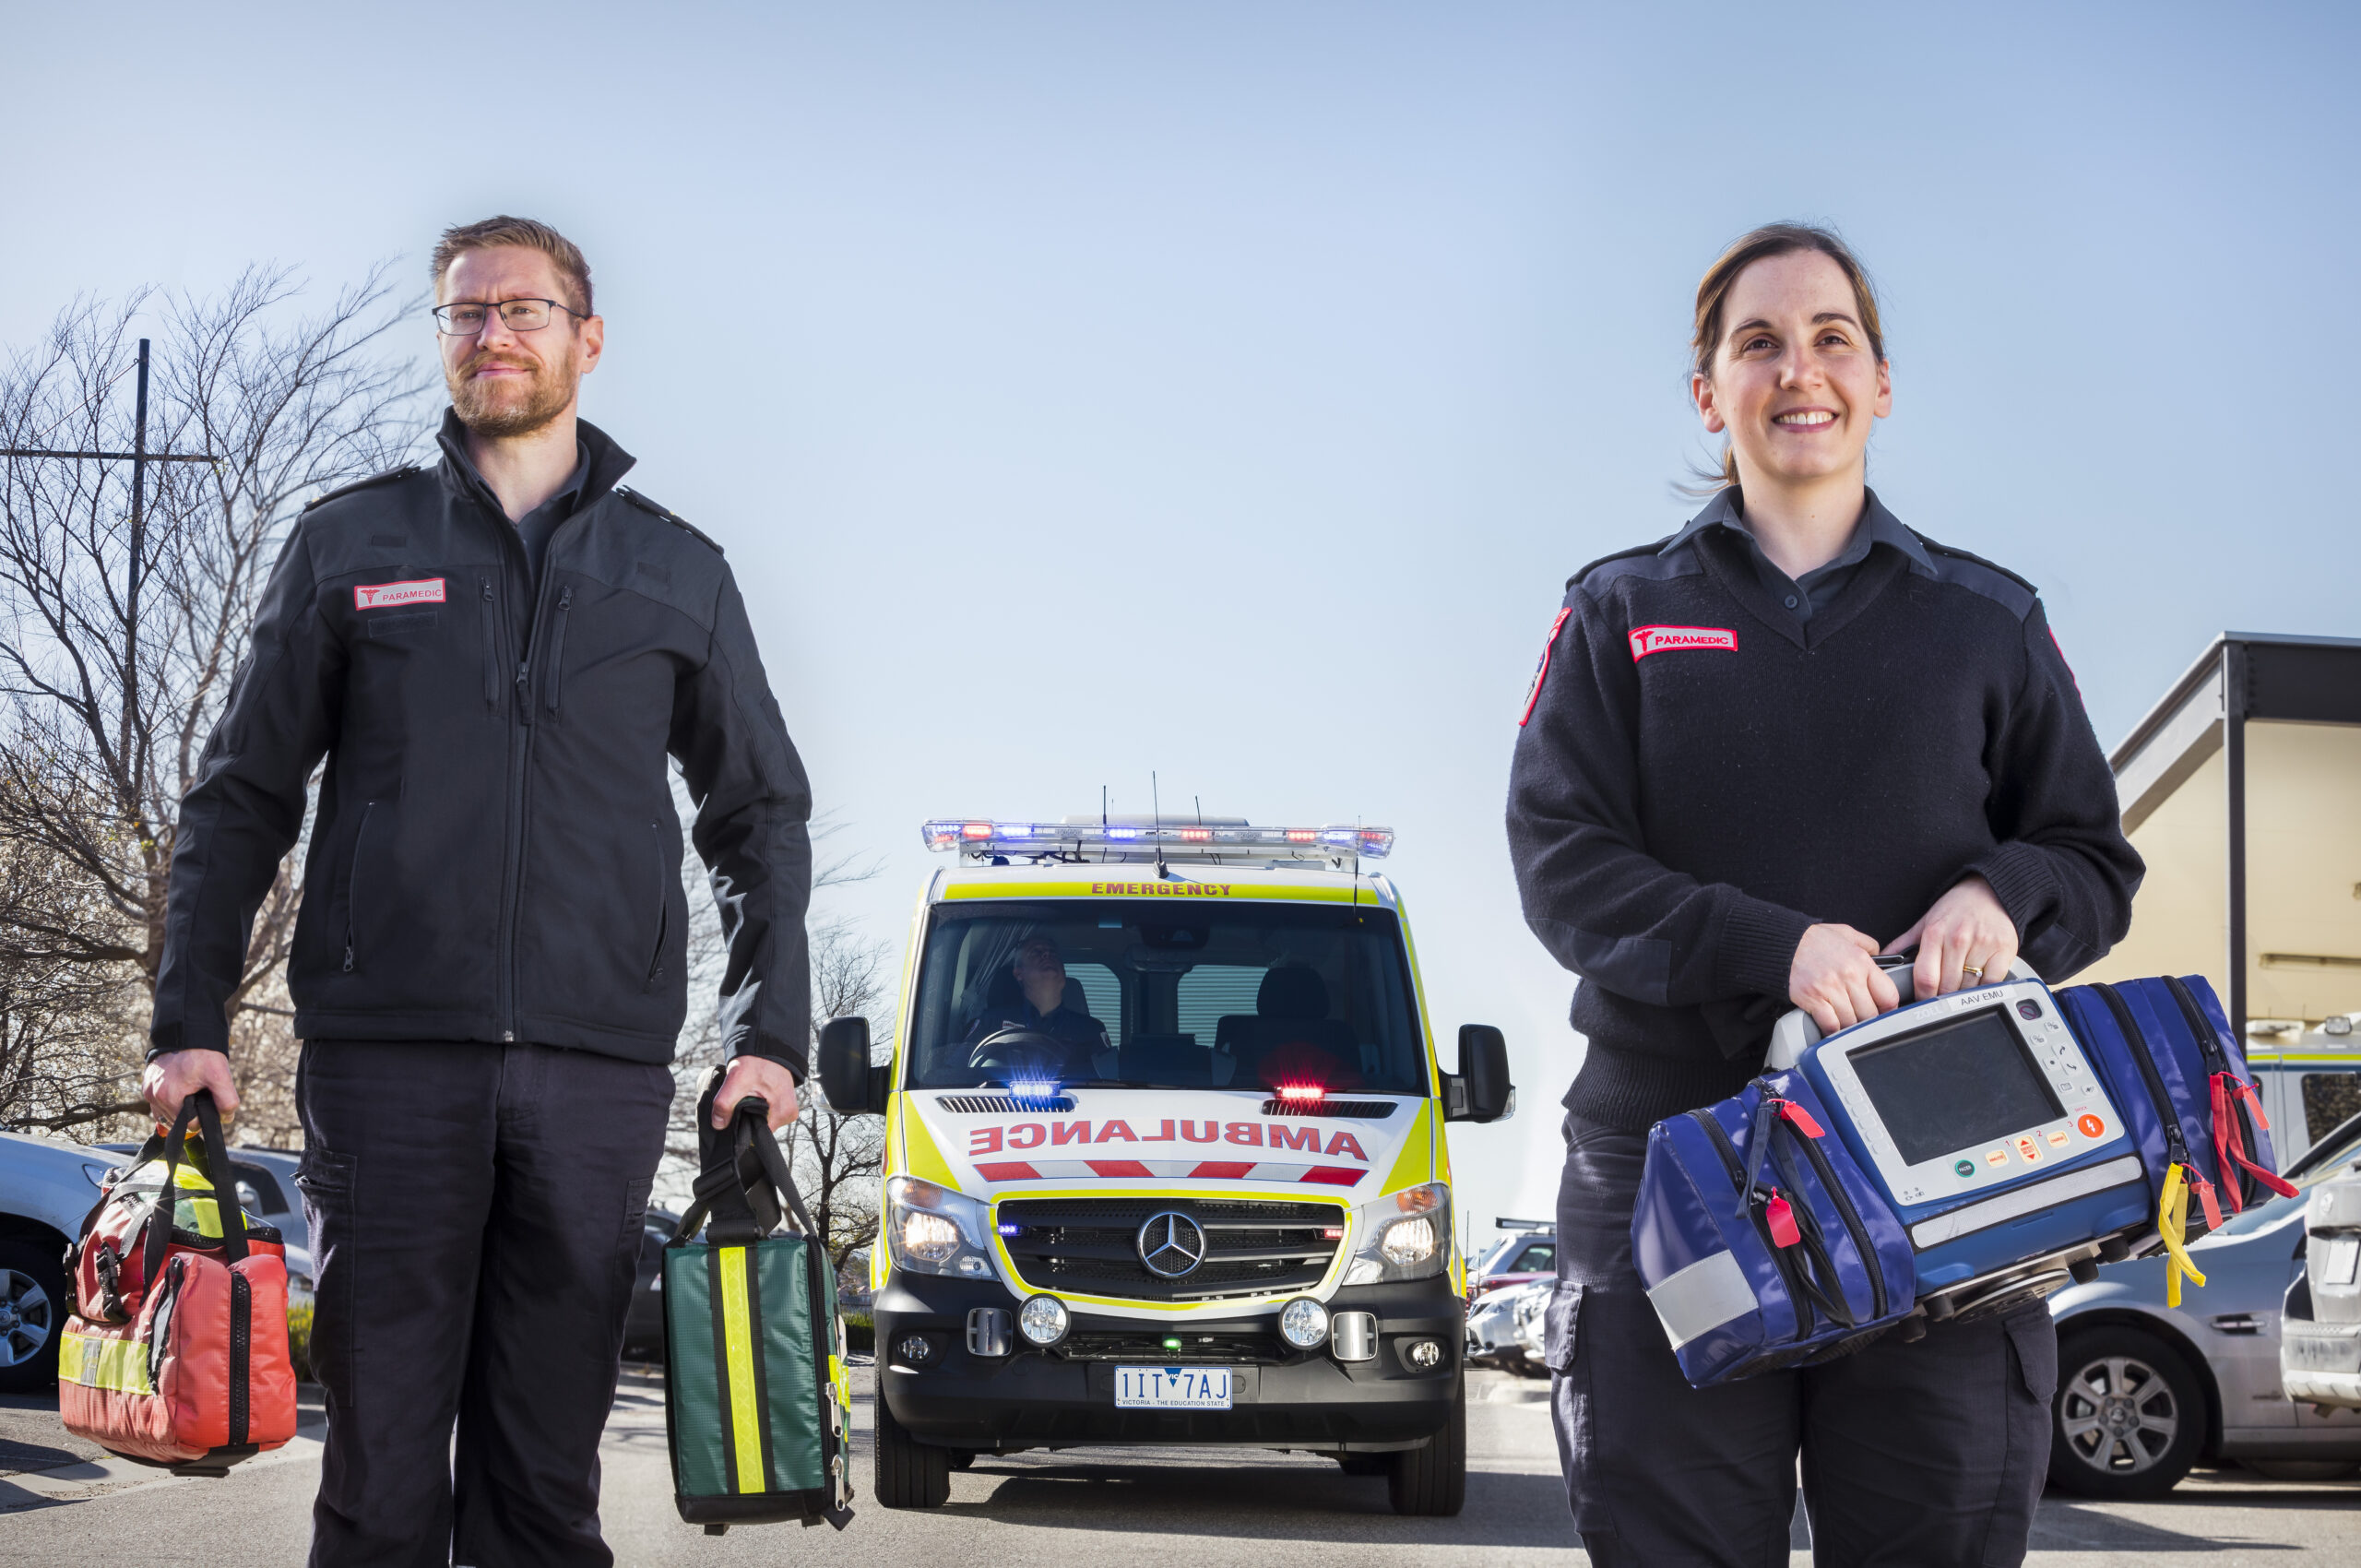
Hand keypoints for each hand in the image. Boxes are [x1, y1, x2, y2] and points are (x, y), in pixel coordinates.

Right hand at [141, 1050, 239, 1125]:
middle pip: (177, 1120)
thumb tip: (226, 1118)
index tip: (209, 1102)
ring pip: (167, 1114)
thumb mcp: (220, 1075)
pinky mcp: (146, 1084)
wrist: (186, 1033)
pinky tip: (181, 1089)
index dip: (204, 1116)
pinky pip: (158, 1104)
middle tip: (201, 1092)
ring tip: (191, 1089)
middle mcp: (154, 1097)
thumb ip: (227, 1100)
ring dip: (180, 1107)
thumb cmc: (201, 1054)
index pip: (190, 1125)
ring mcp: (148, 1091)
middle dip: (191, 1111)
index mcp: (169, 1097)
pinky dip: (170, 1101)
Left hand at [712, 1056, 799, 1131]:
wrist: (765, 1049)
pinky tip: (751, 1099)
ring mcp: (787, 1110)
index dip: (743, 1128)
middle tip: (738, 1105)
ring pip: (762, 1122)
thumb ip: (724, 1103)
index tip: (734, 1117)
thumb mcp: (736, 1080)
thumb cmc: (755, 1062)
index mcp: (784, 1111)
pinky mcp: (782, 1106)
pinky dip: (755, 1110)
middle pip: (761, 1129)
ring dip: (750, 1114)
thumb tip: (718, 1125)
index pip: (759, 1134)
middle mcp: (789, 1114)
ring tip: (745, 1099)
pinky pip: (765, 1115)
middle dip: (746, 1121)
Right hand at [1789, 923, 1899, 1034]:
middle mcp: (1849, 976)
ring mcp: (1830, 990)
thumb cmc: (1810, 940)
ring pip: (1851, 1022)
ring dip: (1848, 1025)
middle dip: (1866, 1019)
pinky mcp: (1813, 1000)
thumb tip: (1882, 956)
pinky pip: (1831, 1025)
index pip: (1888, 995)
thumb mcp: (1845, 933)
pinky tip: (1830, 1024)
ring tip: (1843, 1020)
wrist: (1781, 944)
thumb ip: (1867, 944)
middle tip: (1860, 1017)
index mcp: (1861, 961)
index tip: (1882, 1011)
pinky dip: (1832, 1030)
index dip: (1887, 1008)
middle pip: (1870, 1014)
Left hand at [1886, 874, 2018, 999]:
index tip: (1921, 1004)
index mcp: (1935, 933)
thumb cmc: (1955, 909)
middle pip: (1947, 986)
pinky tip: (1978, 986)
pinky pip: (1992, 982)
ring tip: (1959, 991)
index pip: (1925, 976)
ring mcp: (1982, 945)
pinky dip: (1984, 990)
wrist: (1988, 892)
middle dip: (1942, 998)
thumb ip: (1904, 943)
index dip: (1921, 996)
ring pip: (1969, 987)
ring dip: (1962, 996)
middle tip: (1941, 1000)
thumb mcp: (1925, 922)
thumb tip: (1882, 960)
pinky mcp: (2003, 950)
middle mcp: (1958, 939)